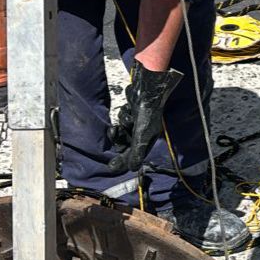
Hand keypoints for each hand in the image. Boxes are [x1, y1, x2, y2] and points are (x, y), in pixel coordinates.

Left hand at [106, 60, 183, 175]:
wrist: (148, 90)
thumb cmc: (148, 113)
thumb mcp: (141, 137)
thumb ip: (135, 153)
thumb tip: (132, 169)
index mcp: (147, 141)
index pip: (133, 156)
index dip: (122, 161)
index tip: (110, 166)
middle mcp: (143, 133)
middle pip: (125, 144)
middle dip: (119, 138)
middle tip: (115, 131)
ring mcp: (138, 123)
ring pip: (123, 131)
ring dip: (123, 124)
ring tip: (128, 116)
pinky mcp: (134, 113)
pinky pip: (123, 119)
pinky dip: (124, 114)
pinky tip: (128, 108)